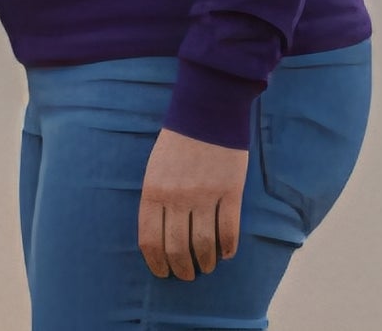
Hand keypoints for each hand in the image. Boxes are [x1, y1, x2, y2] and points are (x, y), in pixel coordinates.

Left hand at [137, 127, 247, 278]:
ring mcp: (205, 195)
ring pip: (203, 245)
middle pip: (177, 249)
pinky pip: (229, 231)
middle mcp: (177, 197)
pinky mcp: (231, 191)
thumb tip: (160, 236)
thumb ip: (156, 200)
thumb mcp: (155, 167)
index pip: (150, 241)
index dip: (157, 264)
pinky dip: (228, 248)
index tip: (163, 273)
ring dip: (205, 262)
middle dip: (181, 269)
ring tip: (207, 266)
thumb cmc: (178, 139)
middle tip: (187, 274)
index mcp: (154, 190)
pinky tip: (226, 253)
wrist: (208, 107)